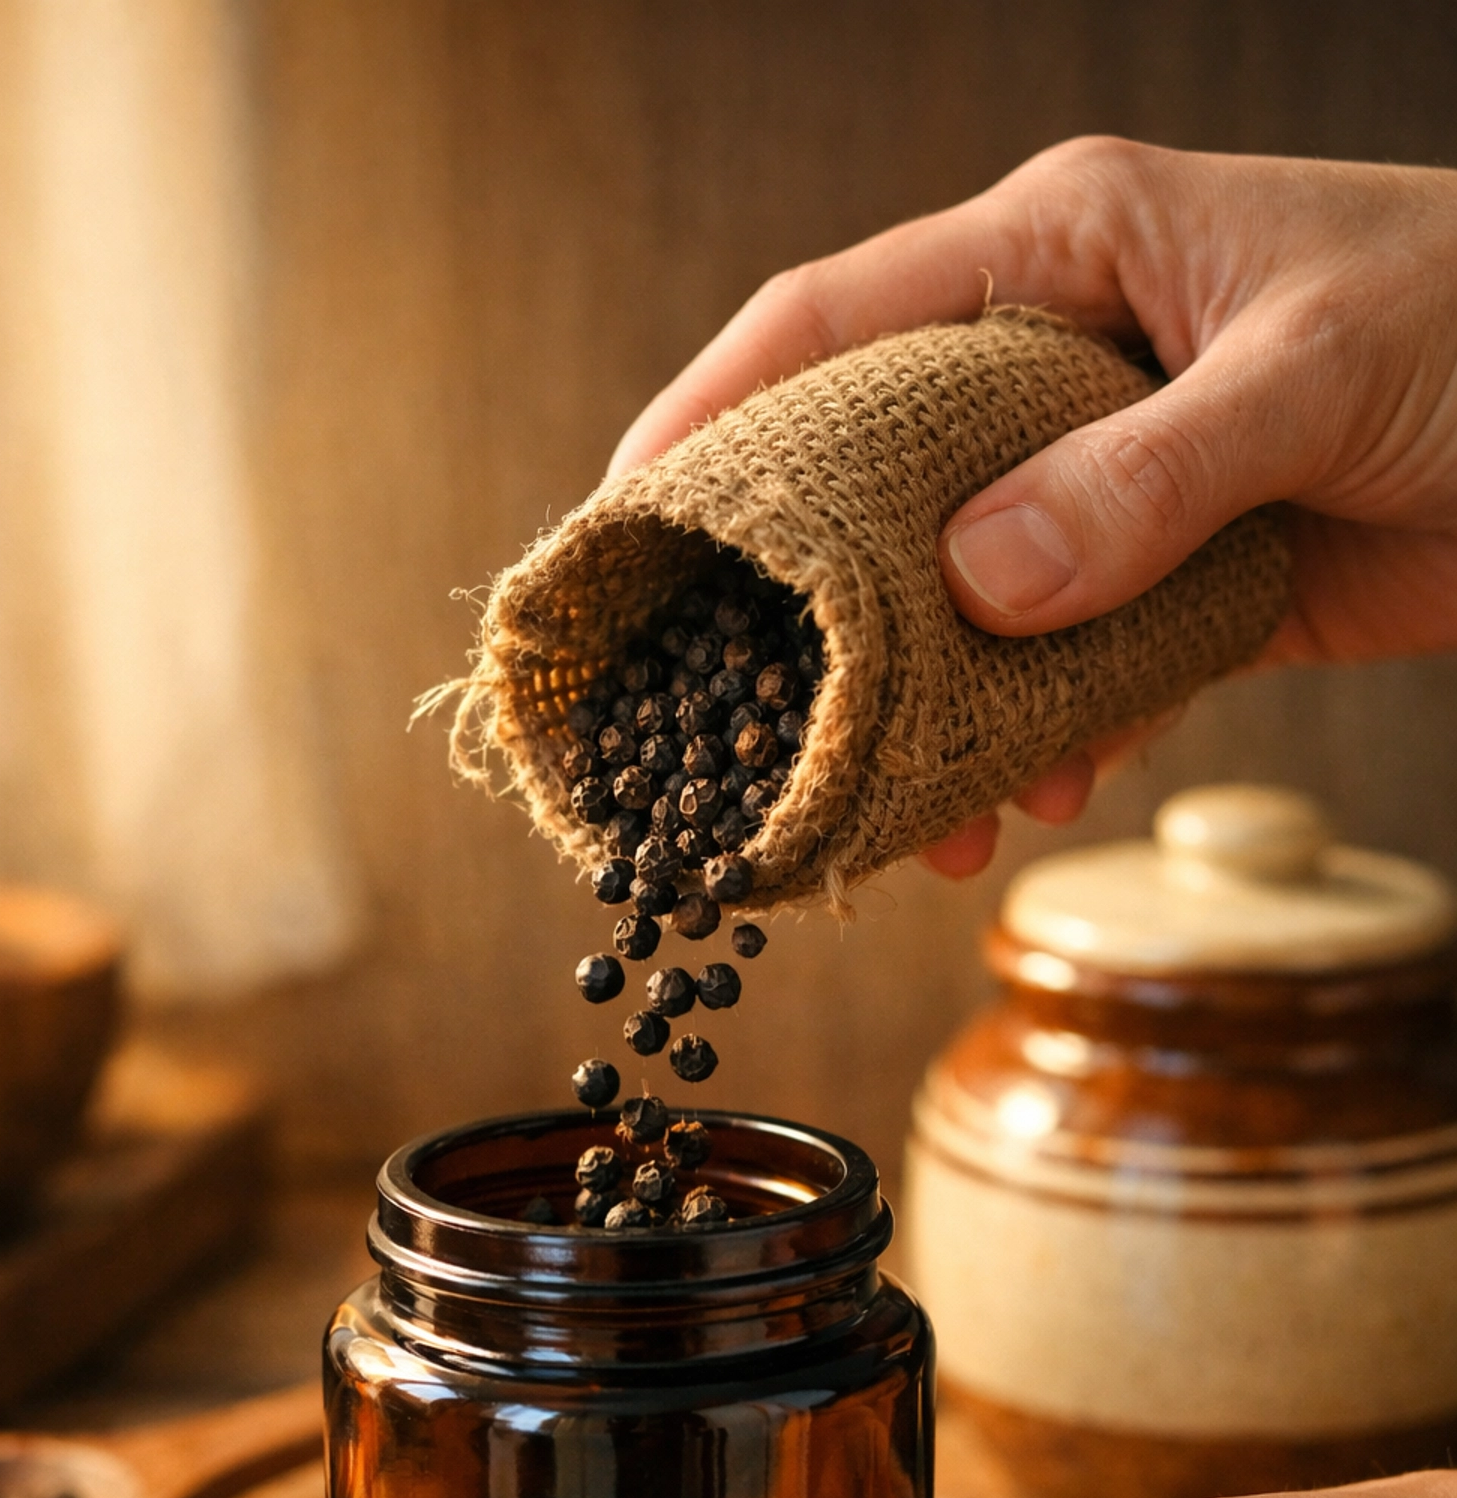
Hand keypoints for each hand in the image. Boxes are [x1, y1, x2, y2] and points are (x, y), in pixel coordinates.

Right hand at [609, 141, 1456, 873]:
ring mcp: (1107, 478)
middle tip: (743, 721)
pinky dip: (1042, 732)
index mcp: (1061, 252)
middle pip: (870, 483)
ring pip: (959, 601)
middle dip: (807, 608)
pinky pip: (1064, 663)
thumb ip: (1141, 475)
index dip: (707, 420)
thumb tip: (979, 582)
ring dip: (929, 706)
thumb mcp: (1309, 375)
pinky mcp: (1169, 578)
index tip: (623, 528)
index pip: (826, 321)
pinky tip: (1038, 787)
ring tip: (912, 809)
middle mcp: (1058, 360)